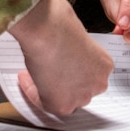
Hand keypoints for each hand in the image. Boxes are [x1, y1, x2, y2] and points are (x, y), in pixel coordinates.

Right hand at [7, 0, 112, 115]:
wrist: (48, 29)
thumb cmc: (61, 25)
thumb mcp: (77, 40)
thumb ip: (76, 55)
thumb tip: (65, 58)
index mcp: (104, 65)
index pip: (89, 78)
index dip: (72, 74)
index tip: (60, 70)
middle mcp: (97, 83)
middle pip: (79, 92)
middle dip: (62, 85)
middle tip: (46, 76)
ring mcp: (81, 96)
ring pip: (62, 100)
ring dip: (46, 90)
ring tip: (33, 76)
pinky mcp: (62, 105)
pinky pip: (43, 102)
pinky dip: (32, 91)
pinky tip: (25, 78)